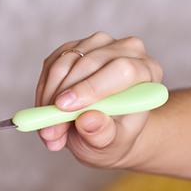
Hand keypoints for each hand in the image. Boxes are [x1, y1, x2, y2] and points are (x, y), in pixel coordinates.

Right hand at [35, 32, 161, 166]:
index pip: (122, 69)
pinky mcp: (74, 47)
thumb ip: (103, 134)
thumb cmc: (114, 135)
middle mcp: (126, 50)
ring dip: (49, 99)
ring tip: (49, 130)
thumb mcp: (112, 145)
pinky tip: (47, 112)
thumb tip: (89, 121)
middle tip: (49, 132)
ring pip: (64, 64)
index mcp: (147, 71)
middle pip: (89, 63)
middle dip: (61, 99)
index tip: (63, 108)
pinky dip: (43, 91)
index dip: (91, 87)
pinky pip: (50, 65)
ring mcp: (98, 45)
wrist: (105, 128)